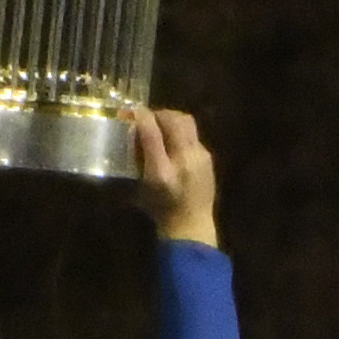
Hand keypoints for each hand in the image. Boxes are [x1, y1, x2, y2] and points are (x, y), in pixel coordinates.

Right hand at [130, 107, 217, 245]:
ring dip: (171, 119)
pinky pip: (193, 135)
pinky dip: (180, 131)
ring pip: (187, 123)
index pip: (152, 131)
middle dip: (158, 113)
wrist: (192, 227)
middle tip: (146, 118)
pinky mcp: (208, 158)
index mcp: (163, 169)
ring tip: (159, 126)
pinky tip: (173, 142)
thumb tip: (134, 128)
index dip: (140, 116)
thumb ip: (139, 157)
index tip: (130, 111)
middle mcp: (185, 159)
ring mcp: (201, 157)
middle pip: (175, 119)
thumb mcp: (143, 186)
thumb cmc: (162, 209)